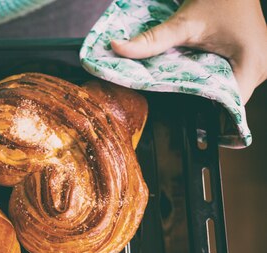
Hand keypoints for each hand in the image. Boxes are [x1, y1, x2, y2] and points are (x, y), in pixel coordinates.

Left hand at [111, 0, 266, 103]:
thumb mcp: (184, 23)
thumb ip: (152, 41)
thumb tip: (118, 49)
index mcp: (253, 65)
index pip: (228, 105)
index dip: (203, 111)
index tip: (179, 111)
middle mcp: (261, 68)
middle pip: (226, 99)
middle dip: (199, 99)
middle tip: (174, 96)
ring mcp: (258, 64)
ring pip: (227, 90)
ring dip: (205, 88)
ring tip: (184, 83)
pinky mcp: (251, 59)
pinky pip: (229, 78)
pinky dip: (211, 77)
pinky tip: (195, 73)